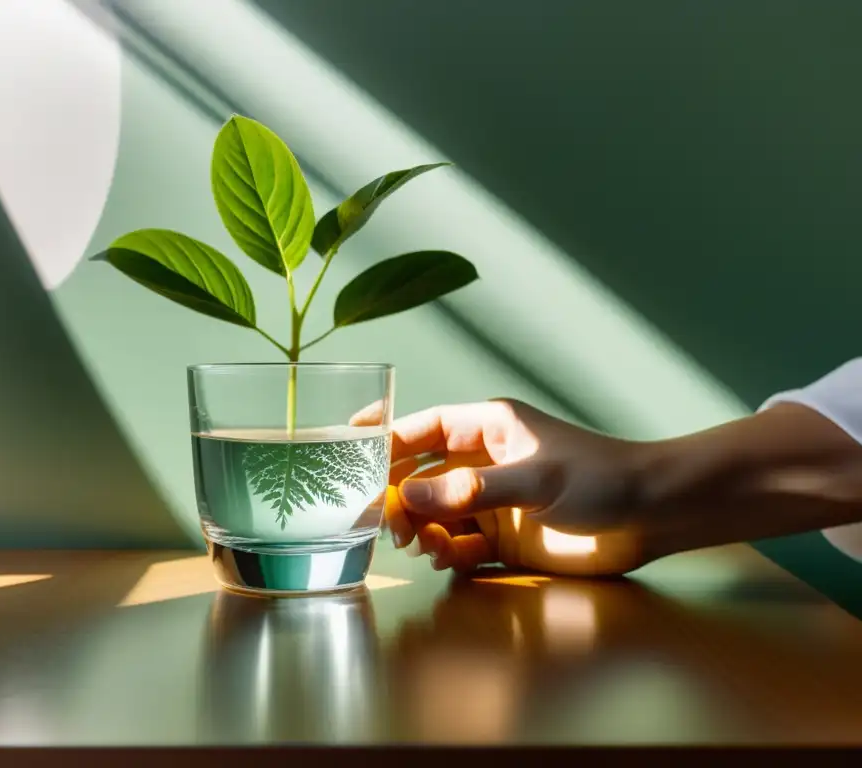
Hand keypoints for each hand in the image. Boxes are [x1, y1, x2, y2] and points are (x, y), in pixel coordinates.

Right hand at [356, 399, 661, 576]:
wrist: (653, 517)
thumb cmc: (600, 479)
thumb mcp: (535, 480)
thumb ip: (471, 490)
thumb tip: (409, 499)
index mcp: (490, 428)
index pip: (424, 427)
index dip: (386, 434)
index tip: (349, 444)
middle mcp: (485, 463)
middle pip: (422, 477)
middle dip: (401, 498)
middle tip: (392, 525)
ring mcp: (494, 503)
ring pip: (437, 515)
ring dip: (422, 530)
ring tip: (423, 546)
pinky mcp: (505, 539)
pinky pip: (459, 545)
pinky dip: (446, 553)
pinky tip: (445, 559)